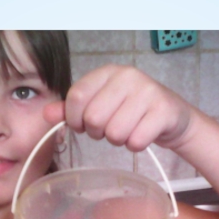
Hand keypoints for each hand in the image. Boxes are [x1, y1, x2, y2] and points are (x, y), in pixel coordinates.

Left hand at [43, 65, 192, 151]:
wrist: (172, 116)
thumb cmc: (131, 111)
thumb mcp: (100, 105)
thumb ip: (72, 110)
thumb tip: (46, 114)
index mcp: (107, 72)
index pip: (77, 96)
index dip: (74, 119)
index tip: (82, 125)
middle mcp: (127, 77)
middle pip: (94, 118)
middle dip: (98, 133)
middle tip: (108, 129)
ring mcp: (147, 92)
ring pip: (115, 133)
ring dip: (118, 141)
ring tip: (126, 131)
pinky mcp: (162, 111)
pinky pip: (135, 141)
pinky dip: (135, 145)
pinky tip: (142, 135)